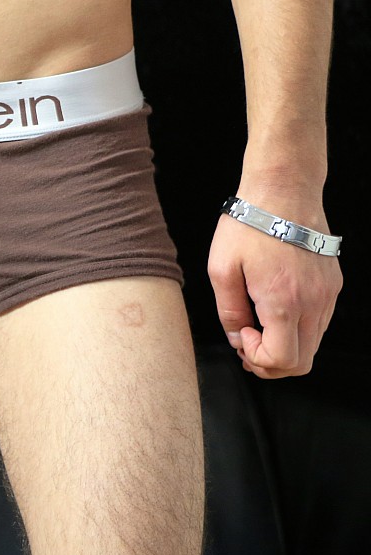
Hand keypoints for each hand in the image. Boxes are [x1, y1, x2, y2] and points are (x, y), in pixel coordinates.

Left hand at [208, 190, 340, 377]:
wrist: (283, 191)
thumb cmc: (248, 226)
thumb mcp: (221, 269)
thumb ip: (228, 310)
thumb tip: (236, 338)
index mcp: (284, 302)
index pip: (283, 360)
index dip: (258, 358)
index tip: (241, 334)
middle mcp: (314, 303)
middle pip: (303, 362)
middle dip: (271, 363)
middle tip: (246, 344)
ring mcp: (328, 295)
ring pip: (313, 345)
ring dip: (286, 347)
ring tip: (257, 328)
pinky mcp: (333, 285)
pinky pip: (319, 323)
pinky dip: (298, 329)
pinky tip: (274, 311)